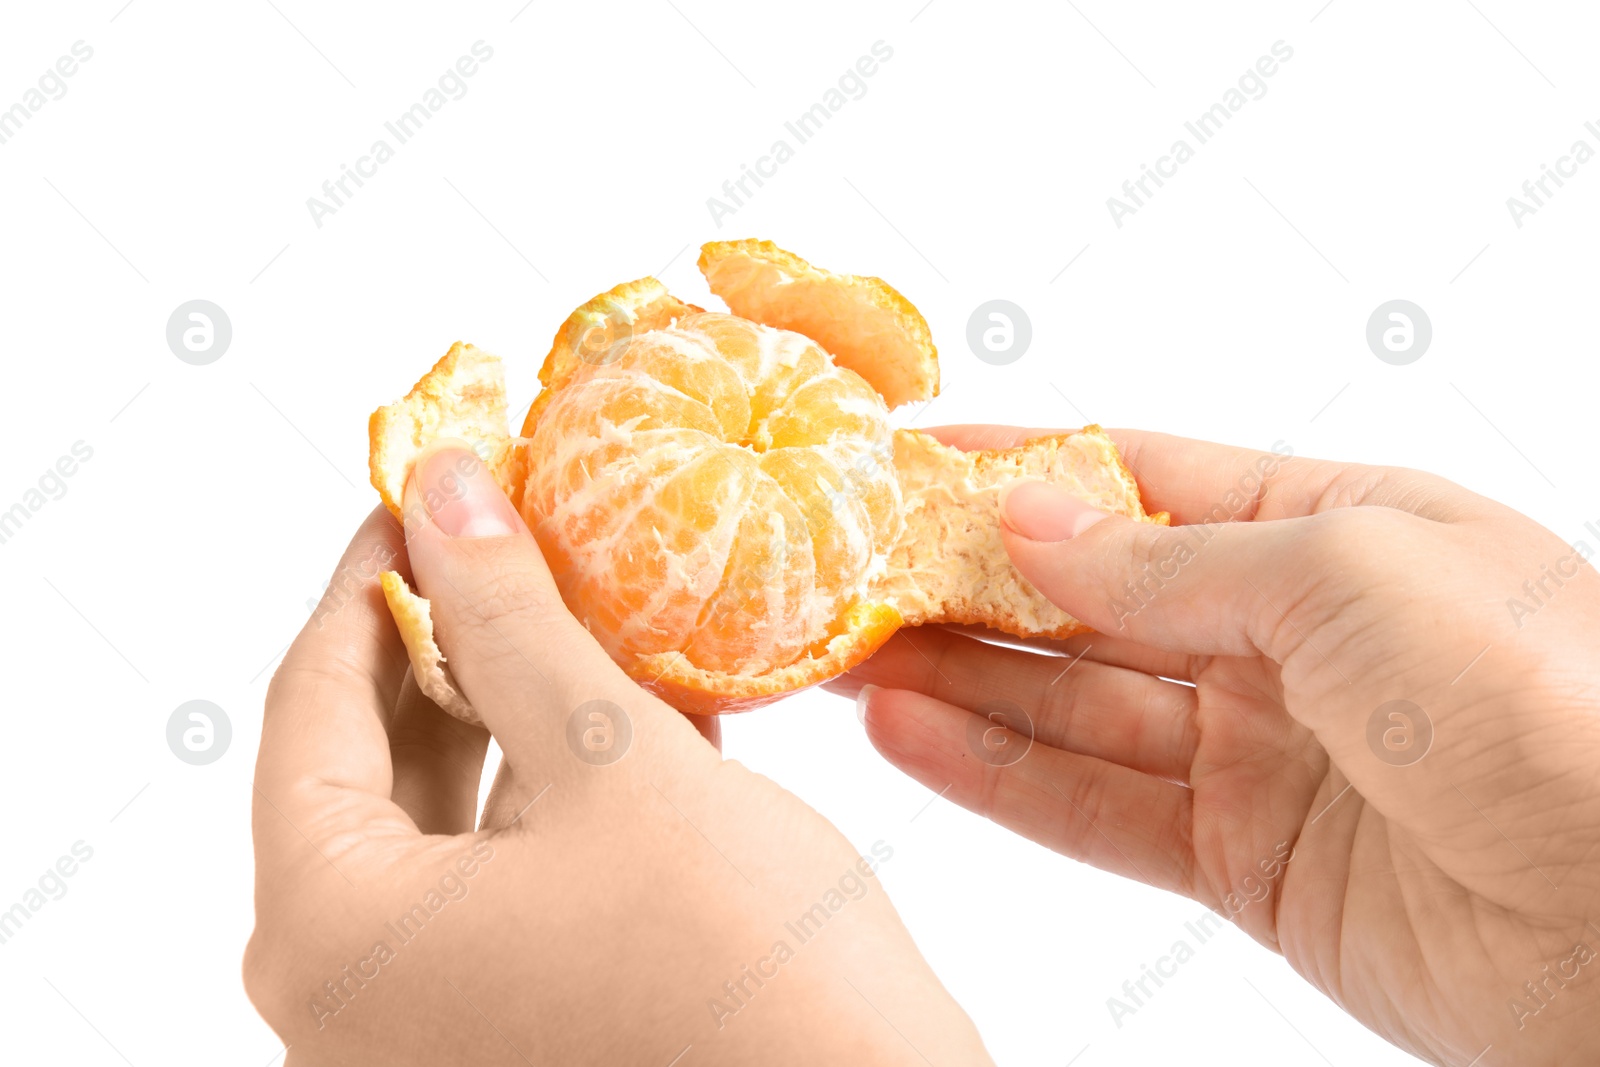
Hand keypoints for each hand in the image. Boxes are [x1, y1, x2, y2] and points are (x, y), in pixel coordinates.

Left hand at [245, 444, 991, 1065]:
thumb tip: (445, 491)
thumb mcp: (614, 762)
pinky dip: (547, 796)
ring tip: (569, 607)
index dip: (372, 577)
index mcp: (331, 934)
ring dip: (506, 712)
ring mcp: (424, 1030)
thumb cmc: (744, 970)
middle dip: (443, 640)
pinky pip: (495, 885)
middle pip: (368, 768)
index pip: (308, 704)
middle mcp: (347, 1002)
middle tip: (501, 536)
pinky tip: (619, 712)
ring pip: (441, 825)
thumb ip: (510, 618)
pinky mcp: (501, 1033)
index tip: (425, 488)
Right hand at [830, 425, 1599, 1066]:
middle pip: (1092, 602)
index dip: (1020, 471)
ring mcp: (1267, 751)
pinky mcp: (1248, 863)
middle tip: (842, 575)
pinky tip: (911, 739)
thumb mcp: (1346, 573)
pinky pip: (1099, 809)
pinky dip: (1000, 777)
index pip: (1143, 481)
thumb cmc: (1542, 701)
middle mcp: (1295, 634)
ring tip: (845, 663)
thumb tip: (1029, 521)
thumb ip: (1168, 560)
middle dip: (966, 586)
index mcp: (1337, 527)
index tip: (904, 463)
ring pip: (1076, 709)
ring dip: (959, 684)